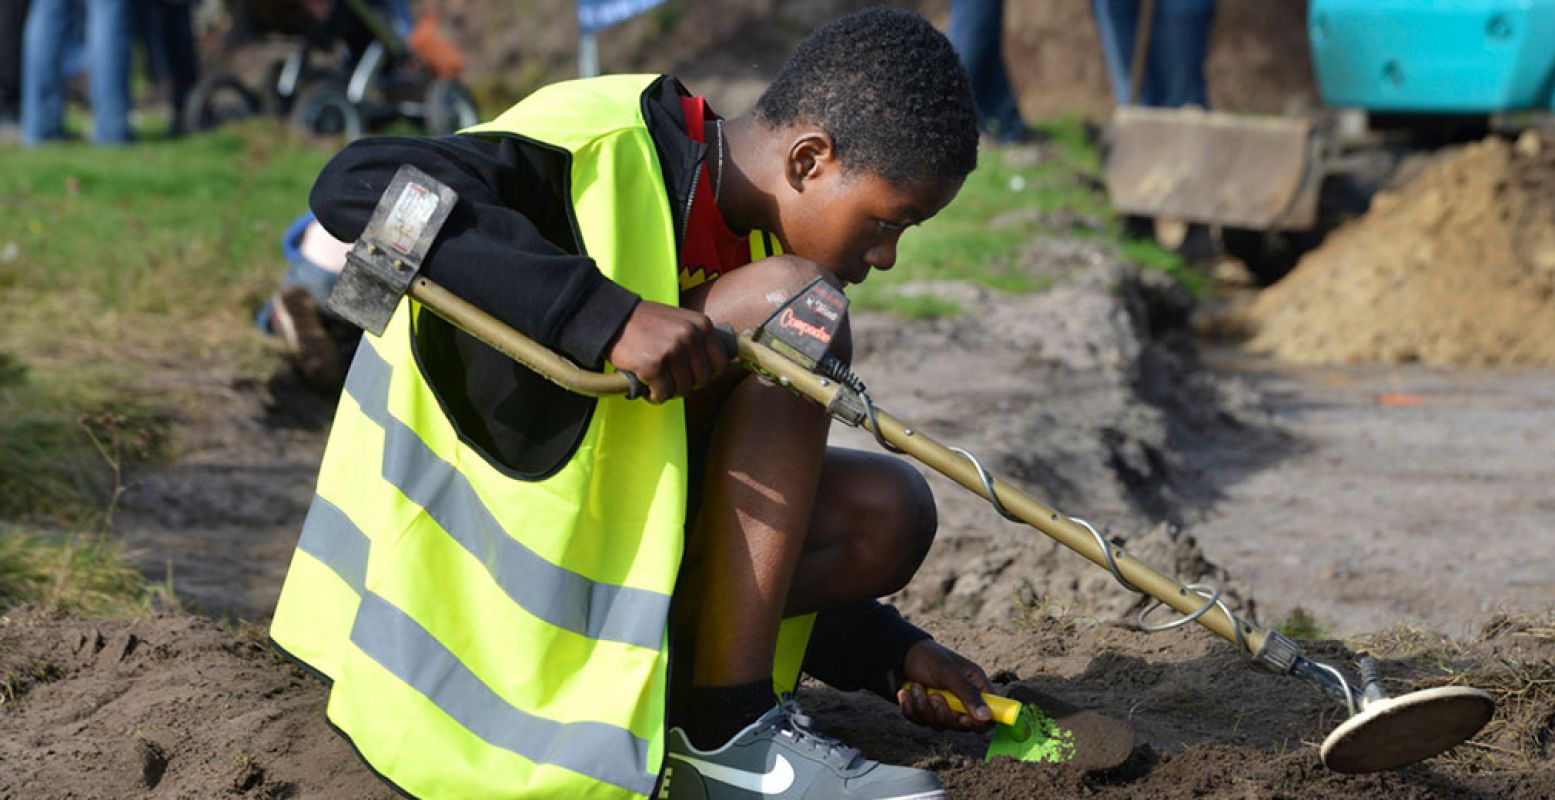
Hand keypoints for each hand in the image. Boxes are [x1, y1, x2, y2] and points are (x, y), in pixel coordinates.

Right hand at [606, 301, 729, 402]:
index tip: (693, 374)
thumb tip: (725, 362)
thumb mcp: (681, 320)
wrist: (613, 317)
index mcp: (701, 325)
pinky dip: (655, 395)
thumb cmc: (647, 321)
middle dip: (687, 383)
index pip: (720, 363)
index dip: (707, 373)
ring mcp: (672, 351)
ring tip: (658, 383)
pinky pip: (663, 393)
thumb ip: (699, 338)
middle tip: (671, 379)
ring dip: (670, 391)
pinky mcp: (653, 366)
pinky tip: (648, 387)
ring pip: (683, 389)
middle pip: (702, 379)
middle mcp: (690, 337)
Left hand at [896, 639, 996, 731]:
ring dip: (923, 707)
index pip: (989, 716)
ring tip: (916, 686)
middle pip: (962, 726)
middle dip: (943, 713)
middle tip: (934, 696)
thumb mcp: (949, 672)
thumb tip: (987, 717)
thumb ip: (968, 693)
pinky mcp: (925, 711)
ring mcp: (943, 707)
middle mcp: (962, 700)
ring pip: (939, 725)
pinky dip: (910, 708)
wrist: (899, 653)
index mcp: (975, 687)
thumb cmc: (929, 657)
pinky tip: (905, 692)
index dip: (979, 723)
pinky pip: (920, 721)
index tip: (963, 718)